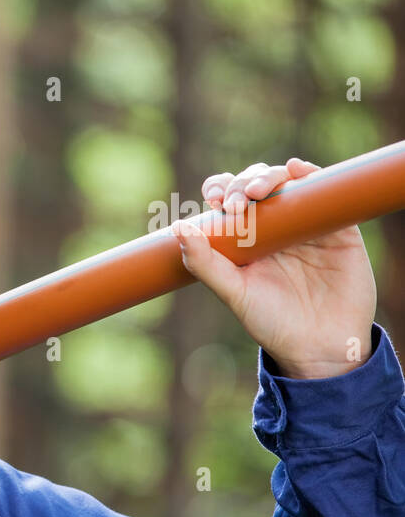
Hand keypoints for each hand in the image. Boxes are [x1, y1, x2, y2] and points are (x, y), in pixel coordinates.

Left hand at [172, 157, 376, 378]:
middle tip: (237, 202)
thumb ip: (205, 264)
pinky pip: (326, 192)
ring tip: (259, 191)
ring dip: (270, 176)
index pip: (229, 200)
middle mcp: (275, 226)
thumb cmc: (271, 322)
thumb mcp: (234, 294)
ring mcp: (307, 224)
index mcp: (245, 238)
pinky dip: (312, 175)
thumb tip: (178, 228)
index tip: (214, 198)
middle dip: (243, 183)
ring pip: (288, 183)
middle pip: (256, 185)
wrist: (320, 346)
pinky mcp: (338, 228)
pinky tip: (299, 169)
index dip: (220, 188)